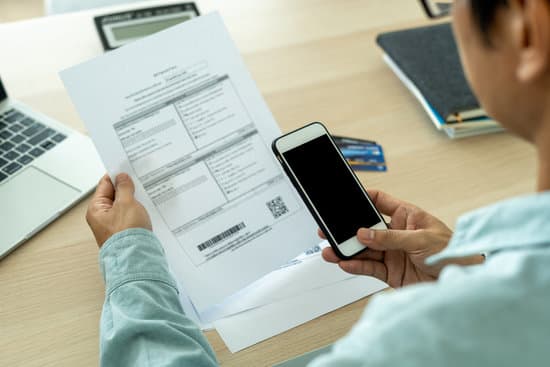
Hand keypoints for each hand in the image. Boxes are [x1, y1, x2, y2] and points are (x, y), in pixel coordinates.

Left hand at [86, 173, 151, 246]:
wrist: (135, 258)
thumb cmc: (127, 234)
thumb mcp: (126, 203)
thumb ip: (124, 188)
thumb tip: (122, 177)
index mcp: (96, 209)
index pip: (105, 184)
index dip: (117, 175)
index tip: (127, 168)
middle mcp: (102, 218)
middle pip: (114, 195)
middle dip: (127, 188)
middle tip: (139, 180)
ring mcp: (113, 226)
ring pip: (124, 206)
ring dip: (133, 200)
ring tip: (145, 193)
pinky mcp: (125, 233)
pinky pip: (130, 216)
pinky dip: (137, 210)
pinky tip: (146, 208)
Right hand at [321, 189, 480, 287]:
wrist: (463, 281)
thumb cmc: (453, 253)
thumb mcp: (421, 240)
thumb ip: (391, 237)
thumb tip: (365, 233)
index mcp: (407, 216)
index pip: (380, 201)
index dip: (363, 198)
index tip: (346, 197)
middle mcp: (397, 233)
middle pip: (366, 228)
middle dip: (348, 229)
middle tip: (331, 230)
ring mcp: (392, 253)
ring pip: (364, 250)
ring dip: (348, 251)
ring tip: (332, 251)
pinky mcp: (391, 272)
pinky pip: (369, 267)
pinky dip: (356, 266)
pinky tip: (346, 263)